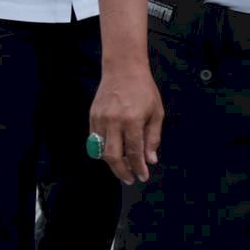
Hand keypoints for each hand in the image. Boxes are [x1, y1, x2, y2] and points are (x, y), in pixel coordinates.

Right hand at [89, 65, 164, 184]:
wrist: (123, 70)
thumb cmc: (144, 90)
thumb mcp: (156, 112)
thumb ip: (153, 137)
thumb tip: (150, 160)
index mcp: (132, 120)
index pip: (133, 151)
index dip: (138, 167)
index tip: (142, 177)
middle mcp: (114, 122)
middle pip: (113, 156)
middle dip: (122, 171)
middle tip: (129, 179)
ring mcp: (100, 120)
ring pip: (101, 151)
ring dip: (112, 163)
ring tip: (123, 167)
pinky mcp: (92, 117)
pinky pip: (94, 141)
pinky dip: (102, 150)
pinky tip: (113, 152)